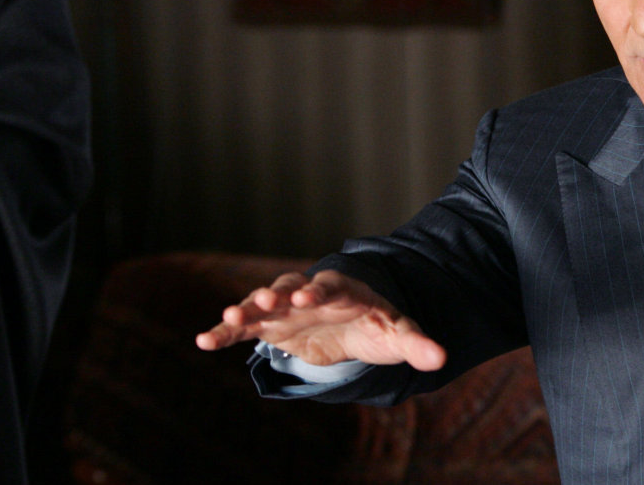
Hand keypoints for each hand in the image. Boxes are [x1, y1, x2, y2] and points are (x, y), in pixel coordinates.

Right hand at [194, 270, 445, 371]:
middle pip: (290, 286)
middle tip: (264, 299)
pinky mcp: (270, 326)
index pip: (331, 285)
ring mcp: (287, 307)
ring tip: (226, 319)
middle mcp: (310, 292)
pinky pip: (244, 328)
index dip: (319, 288)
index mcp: (344, 290)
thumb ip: (417, 344)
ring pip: (262, 303)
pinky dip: (225, 332)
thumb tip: (440, 358)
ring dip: (246, 309)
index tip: (307, 293)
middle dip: (278, 292)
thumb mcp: (399, 334)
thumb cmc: (378, 326)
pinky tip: (203, 340)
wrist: (355, 327)